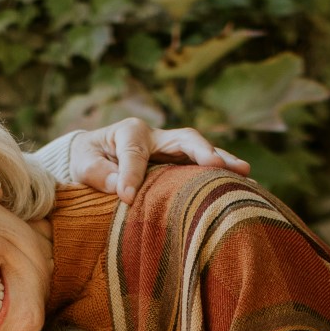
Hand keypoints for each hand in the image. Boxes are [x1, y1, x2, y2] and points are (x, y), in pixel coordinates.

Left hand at [69, 119, 251, 203]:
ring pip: (200, 151)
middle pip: (184, 138)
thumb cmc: (89, 160)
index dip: (131, 176)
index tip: (127, 198)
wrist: (94, 155)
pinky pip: (201, 166)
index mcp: (130, 132)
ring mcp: (170, 148)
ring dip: (222, 160)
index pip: (134, 154)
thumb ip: (99, 173)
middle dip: (200, 150)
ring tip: (245, 172)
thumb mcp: (84, 164)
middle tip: (217, 165)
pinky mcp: (178, 162)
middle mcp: (156, 135)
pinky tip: (240, 185)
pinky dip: (219, 174)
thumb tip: (122, 186)